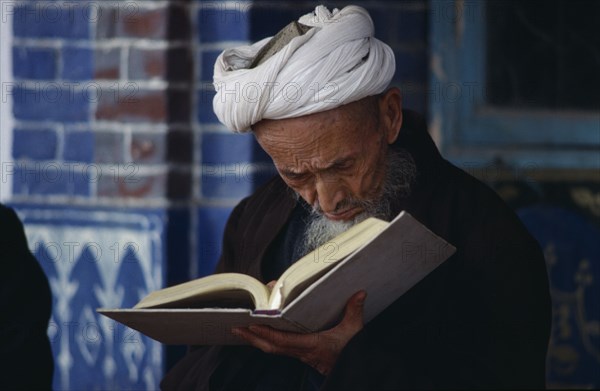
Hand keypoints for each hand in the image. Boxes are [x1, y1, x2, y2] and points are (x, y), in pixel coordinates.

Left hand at [232, 290, 365, 374]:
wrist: (352, 370)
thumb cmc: (352, 351)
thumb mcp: (355, 330)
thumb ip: (355, 311)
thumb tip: (360, 293)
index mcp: (311, 345)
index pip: (283, 340)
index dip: (266, 333)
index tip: (252, 324)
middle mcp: (301, 352)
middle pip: (270, 347)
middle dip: (252, 338)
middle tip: (235, 328)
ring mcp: (299, 355)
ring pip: (271, 349)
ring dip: (255, 340)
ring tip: (240, 330)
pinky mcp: (299, 354)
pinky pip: (278, 348)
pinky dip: (265, 341)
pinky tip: (257, 335)